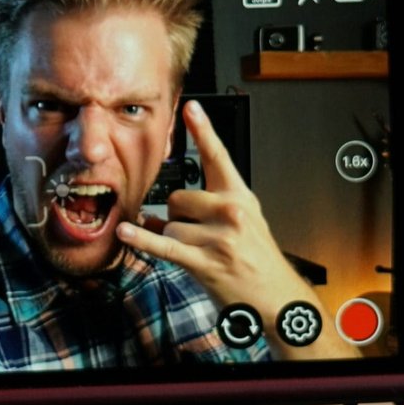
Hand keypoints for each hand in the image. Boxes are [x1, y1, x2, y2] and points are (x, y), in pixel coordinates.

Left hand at [116, 100, 356, 359]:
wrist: (277, 297)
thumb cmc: (258, 259)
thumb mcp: (245, 221)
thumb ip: (210, 205)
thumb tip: (168, 203)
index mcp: (240, 196)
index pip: (218, 156)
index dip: (203, 130)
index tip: (191, 107)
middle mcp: (232, 211)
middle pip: (178, 198)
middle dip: (177, 216)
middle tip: (196, 234)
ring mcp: (220, 237)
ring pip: (170, 225)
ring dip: (174, 240)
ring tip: (198, 252)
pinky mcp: (205, 261)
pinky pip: (165, 246)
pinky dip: (143, 240)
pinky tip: (126, 232)